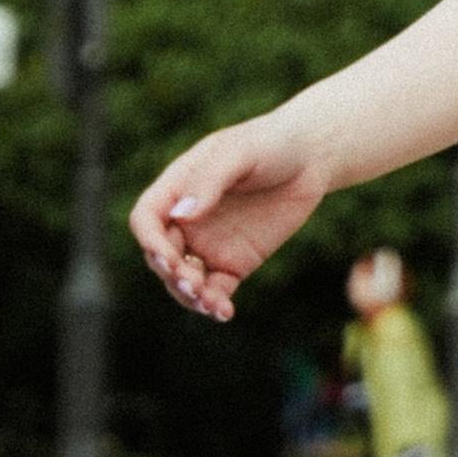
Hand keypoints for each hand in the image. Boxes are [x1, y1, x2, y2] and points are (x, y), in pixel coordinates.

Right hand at [129, 117, 329, 322]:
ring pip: (184, 280)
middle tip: (193, 283)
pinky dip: (215, 305)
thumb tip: (182, 216)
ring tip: (211, 303)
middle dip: (171, 273)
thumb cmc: (270, 143)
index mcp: (178, 187)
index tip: (167, 257)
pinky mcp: (234, 263)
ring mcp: (209, 244)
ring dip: (189, 296)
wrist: (311, 158)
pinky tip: (225, 312)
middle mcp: (187, 220)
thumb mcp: (240, 152)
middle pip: (161, 256)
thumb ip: (210, 180)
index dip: (149, 241)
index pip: (146, 219)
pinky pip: (216, 290)